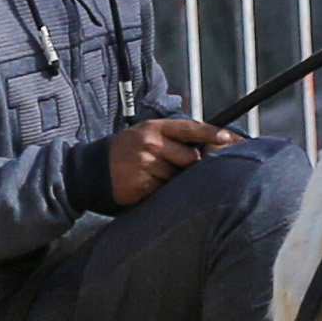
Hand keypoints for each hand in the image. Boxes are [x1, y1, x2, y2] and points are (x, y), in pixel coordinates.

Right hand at [100, 114, 226, 209]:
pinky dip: (162, 193)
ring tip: (155, 178)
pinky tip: (148, 187)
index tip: (230, 138)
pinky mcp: (142, 185)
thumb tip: (206, 147)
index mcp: (154, 128)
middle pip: (190, 158)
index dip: (212, 133)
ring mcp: (145, 164)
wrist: (91, 171)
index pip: (190, 128)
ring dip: (174, 182)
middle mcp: (150, 143)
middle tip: (175, 168)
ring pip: (179, 177)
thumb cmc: (126, 152)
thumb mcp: (145, 134)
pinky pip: (165, 191)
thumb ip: (172, 137)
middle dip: (189, 166)